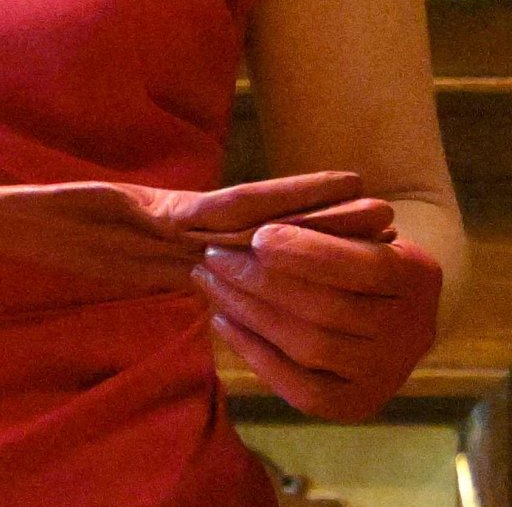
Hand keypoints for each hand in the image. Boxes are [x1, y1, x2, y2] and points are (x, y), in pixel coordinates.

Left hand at [193, 223, 441, 420]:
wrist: (390, 307)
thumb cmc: (361, 246)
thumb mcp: (359, 223)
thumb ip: (326, 222)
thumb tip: (265, 225)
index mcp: (418, 276)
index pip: (363, 266)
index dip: (308, 252)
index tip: (258, 234)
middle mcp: (412, 332)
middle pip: (328, 310)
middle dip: (261, 281)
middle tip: (214, 255)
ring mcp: (386, 375)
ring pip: (310, 348)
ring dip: (250, 313)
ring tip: (210, 281)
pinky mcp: (357, 405)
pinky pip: (302, 389)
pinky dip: (256, 355)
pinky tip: (223, 321)